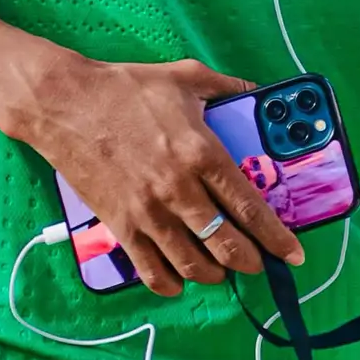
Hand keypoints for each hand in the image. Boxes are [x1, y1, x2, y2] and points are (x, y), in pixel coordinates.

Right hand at [24, 52, 306, 296]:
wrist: (67, 103)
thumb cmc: (127, 87)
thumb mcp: (185, 77)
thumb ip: (226, 88)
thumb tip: (256, 91)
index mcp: (201, 153)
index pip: (249, 207)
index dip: (276, 237)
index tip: (292, 255)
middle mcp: (179, 189)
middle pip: (227, 245)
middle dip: (251, 262)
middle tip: (259, 263)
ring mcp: (148, 212)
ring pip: (193, 264)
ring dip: (216, 274)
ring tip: (223, 270)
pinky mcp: (121, 225)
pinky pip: (152, 270)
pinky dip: (172, 283)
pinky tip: (181, 278)